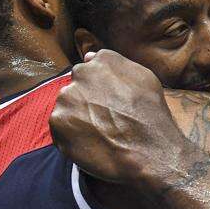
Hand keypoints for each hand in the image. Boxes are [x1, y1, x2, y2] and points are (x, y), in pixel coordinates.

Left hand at [49, 50, 186, 183]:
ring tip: (98, 132)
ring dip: (77, 115)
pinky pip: (60, 126)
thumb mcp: (145, 78)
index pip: (91, 68)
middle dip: (86, 99)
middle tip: (103, 119)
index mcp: (102, 61)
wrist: (147, 152)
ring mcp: (67, 98)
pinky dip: (71, 134)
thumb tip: (90, 57)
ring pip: (67, 105)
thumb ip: (117, 64)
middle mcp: (81, 74)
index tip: (108, 102)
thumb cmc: (151, 116)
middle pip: (77, 85)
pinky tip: (90, 142)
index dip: (98, 87)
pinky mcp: (58, 122)